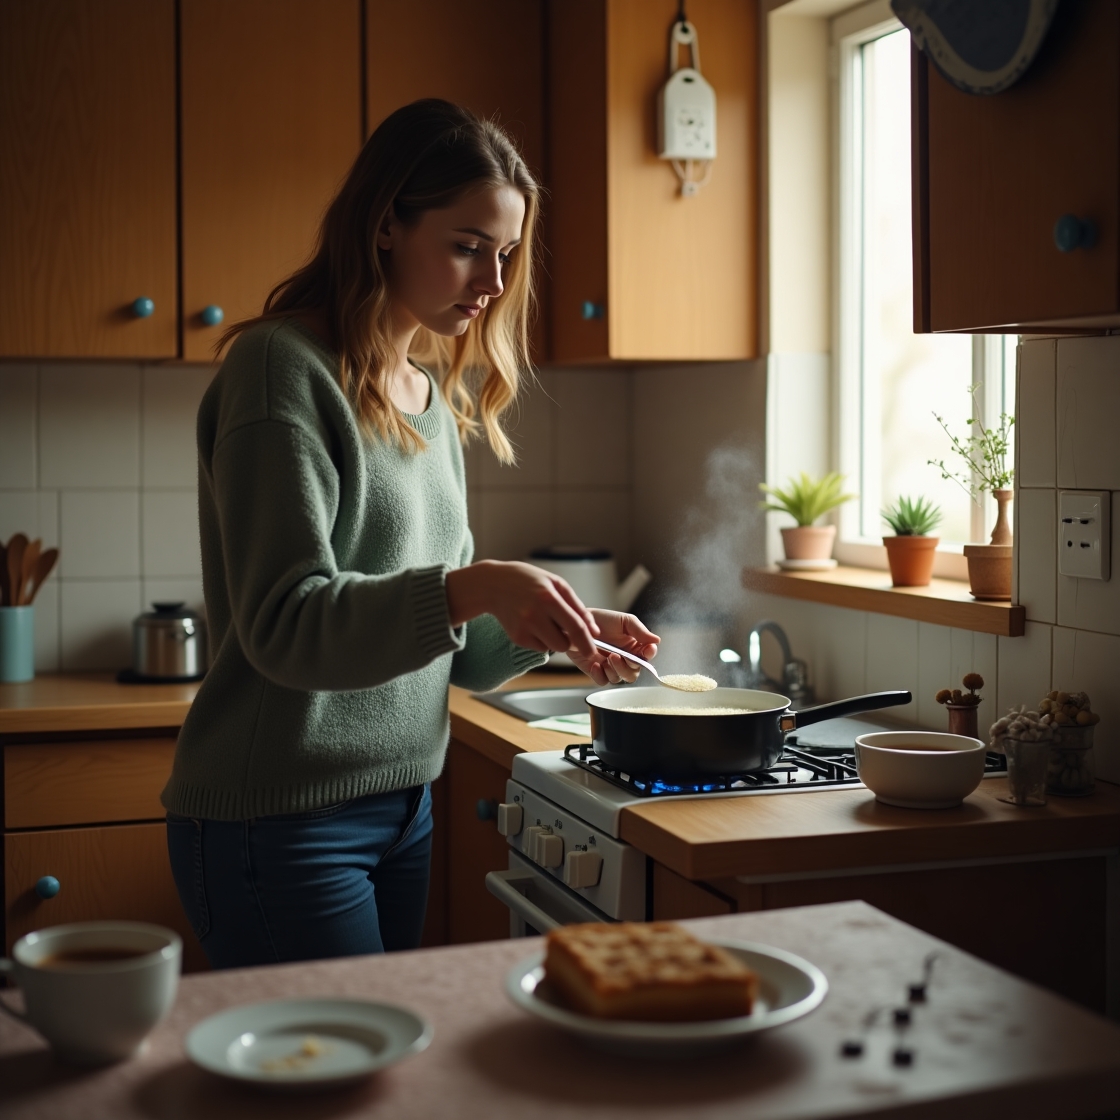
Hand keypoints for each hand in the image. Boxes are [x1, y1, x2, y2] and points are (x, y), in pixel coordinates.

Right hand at [445, 560, 599, 657]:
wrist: (492, 584)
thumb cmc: (527, 580)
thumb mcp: (556, 584)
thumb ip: (577, 607)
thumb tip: (594, 630)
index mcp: (548, 598)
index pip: (574, 627)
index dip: (587, 642)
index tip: (593, 652)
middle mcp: (534, 615)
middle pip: (563, 644)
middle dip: (569, 641)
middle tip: (565, 628)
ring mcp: (523, 628)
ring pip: (551, 648)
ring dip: (555, 639)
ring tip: (546, 621)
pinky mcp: (516, 637)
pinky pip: (538, 647)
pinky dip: (541, 639)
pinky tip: (532, 623)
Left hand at [568, 609, 659, 685]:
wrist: (577, 623)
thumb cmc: (602, 620)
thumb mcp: (624, 620)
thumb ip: (640, 630)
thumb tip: (657, 640)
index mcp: (634, 647)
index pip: (647, 657)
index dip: (648, 655)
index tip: (647, 650)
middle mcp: (624, 659)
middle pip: (634, 673)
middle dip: (628, 666)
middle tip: (617, 655)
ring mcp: (610, 667)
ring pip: (619, 678)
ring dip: (615, 669)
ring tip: (606, 657)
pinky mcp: (596, 672)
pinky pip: (603, 681)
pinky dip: (600, 675)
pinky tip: (595, 664)